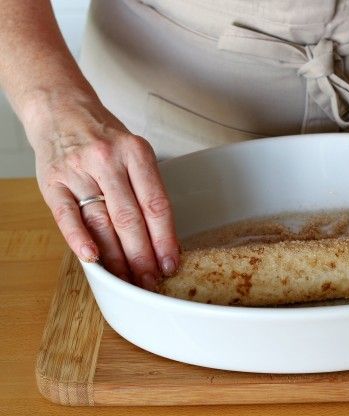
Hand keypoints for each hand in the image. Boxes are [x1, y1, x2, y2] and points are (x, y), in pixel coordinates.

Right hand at [25, 89, 178, 288]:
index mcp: (136, 153)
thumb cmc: (104, 137)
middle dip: (143, 256)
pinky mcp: (53, 181)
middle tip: (150, 281)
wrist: (61, 109)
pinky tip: (93, 259)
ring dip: (116, 257)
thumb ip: (146, 190)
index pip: (156, 205)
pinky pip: (67, 216)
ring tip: (127, 279)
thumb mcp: (134, 153)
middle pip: (130, 218)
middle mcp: (108, 160)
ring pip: (101, 222)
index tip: (171, 263)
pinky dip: (80, 240)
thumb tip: (162, 238)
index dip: (165, 239)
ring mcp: (78, 170)